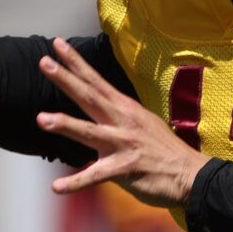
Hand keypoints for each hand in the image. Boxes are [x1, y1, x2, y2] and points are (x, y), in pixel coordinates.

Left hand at [34, 37, 210, 206]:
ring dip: (66, 125)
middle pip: (90, 97)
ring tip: (42, 119)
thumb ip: (119, 117)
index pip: (96, 81)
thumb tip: (101, 110)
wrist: (191, 175)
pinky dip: (75, 182)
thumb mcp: (143, 124)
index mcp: (126, 109)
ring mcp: (124, 144)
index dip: (76, 63)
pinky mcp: (125, 169)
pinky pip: (95, 176)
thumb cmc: (164, 150)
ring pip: (90, 132)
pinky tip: (56, 187)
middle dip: (66, 79)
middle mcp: (123, 121)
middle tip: (44, 63)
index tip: (57, 44)